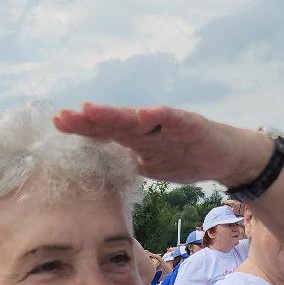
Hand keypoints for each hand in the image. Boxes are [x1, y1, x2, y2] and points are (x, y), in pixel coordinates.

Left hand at [52, 103, 268, 187]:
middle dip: (88, 120)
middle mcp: (148, 127)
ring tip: (91, 110)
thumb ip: (127, 164)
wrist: (227, 156)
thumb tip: (97, 174)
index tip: (57, 124)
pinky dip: (160, 116)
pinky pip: (173, 120)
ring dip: (113, 115)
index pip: (104, 133)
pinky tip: (145, 114)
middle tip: (63, 117)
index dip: (82, 129)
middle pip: (113, 123)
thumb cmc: (186, 157)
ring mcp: (168, 124)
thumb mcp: (151, 166)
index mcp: (136, 138)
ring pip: (137, 119)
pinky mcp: (190, 125)